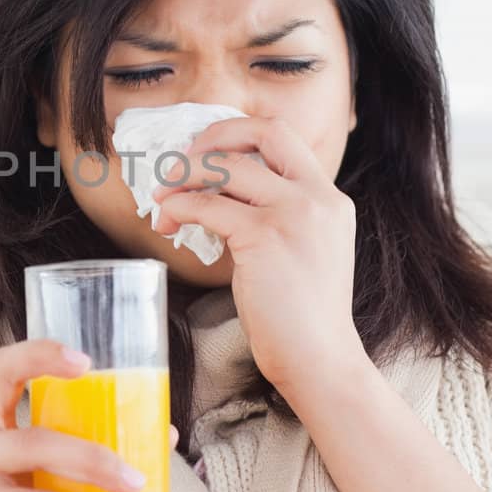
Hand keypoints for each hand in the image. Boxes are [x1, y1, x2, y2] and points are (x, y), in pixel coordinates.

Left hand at [150, 114, 368, 396]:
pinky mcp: (265, 237)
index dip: (240, 134)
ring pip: (225, 166)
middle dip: (215, 135)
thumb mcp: (304, 251)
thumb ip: (278, 217)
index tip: (208, 151)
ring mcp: (294, 213)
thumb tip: (220, 196)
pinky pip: (206, 206)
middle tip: (182, 160)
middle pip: (264, 131)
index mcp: (329, 198)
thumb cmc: (301, 317)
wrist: (319, 359)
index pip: (285, 137)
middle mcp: (317, 197)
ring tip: (161, 196)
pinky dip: (178, 207)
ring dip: (183, 175)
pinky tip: (167, 223)